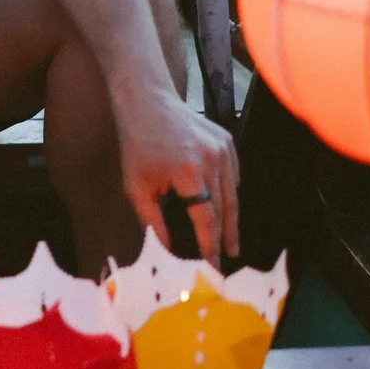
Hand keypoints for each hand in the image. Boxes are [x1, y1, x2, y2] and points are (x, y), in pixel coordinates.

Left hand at [114, 92, 241, 261]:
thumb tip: (168, 249)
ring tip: (230, 244)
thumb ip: (153, 220)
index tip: (211, 266)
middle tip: (226, 261)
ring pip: (232, 194)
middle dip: (224, 238)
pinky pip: (233, 176)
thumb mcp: (136, 187)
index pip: (206, 219)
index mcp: (188, 173)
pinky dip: (230, 194)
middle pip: (224, 209)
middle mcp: (212, 161)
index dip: (209, 245)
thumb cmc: (138, 146)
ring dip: (231, 221)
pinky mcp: (227, 142)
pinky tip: (225, 210)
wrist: (148, 103)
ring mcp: (223, 150)